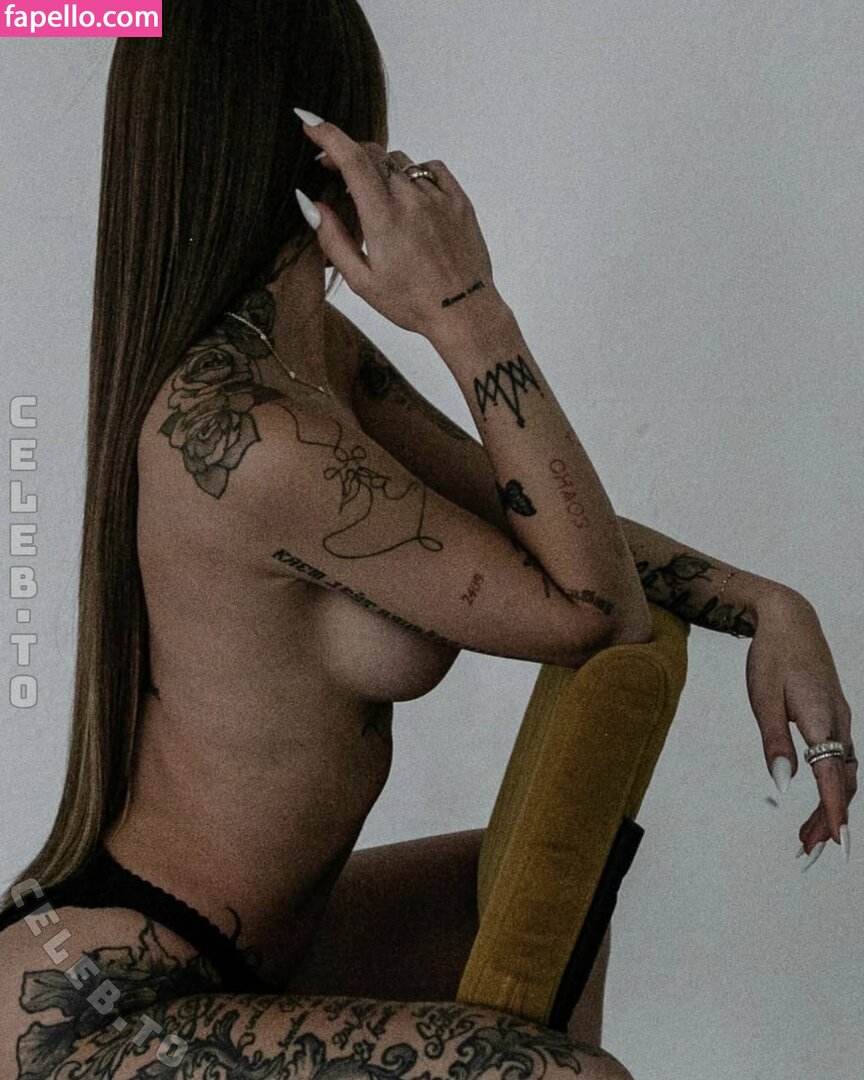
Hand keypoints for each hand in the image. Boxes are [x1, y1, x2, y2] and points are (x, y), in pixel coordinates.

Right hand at [293, 112, 498, 338]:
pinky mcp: (459, 201)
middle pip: (374, 154)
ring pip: (401, 162)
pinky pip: (432, 169)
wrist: (464, 312)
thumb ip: (333, 239)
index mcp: (384, 219)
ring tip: (377, 197)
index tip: (308, 122)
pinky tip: (409, 195)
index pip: (352, 159)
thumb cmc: (412, 303)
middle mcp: (412, 200)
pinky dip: (415, 174)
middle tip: (333, 170)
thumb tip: (311, 203)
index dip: (327, 134)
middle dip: (348, 153)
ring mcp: (439, 198)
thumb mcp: (362, 281)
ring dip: (381, 169)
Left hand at [746, 588, 855, 863]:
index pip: (833, 776)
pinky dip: (830, 786)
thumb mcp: (763, 697)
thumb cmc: (772, 655)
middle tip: (808, 855)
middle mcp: (840, 722)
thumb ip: (774, 741)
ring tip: (807, 840)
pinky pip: (839, 760)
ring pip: (843, 774)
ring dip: (830, 808)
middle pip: (843, 783)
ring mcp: (841, 720)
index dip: (835, 813)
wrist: (790, 618)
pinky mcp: (834, 718)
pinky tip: (816, 801)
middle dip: (830, 822)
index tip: (836, 847)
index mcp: (822, 718)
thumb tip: (780, 783)